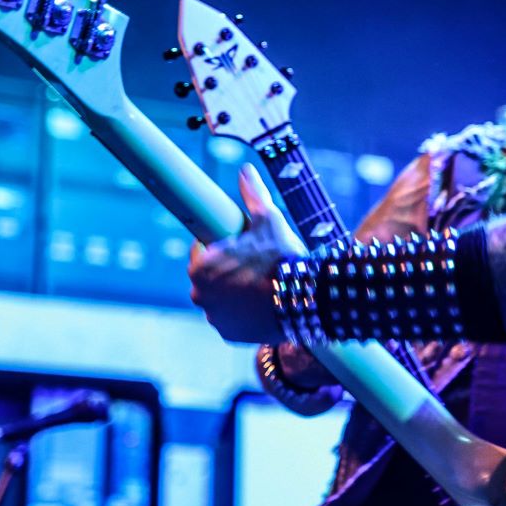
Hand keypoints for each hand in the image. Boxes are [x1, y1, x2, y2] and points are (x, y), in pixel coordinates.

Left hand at [188, 163, 306, 343]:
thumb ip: (253, 195)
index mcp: (201, 266)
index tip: (237, 244)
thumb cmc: (283, 257)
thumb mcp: (268, 220)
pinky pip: (231, 319)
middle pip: (209, 276)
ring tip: (258, 284)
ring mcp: (215, 318)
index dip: (219, 245)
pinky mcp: (230, 335)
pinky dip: (240, 313)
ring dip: (231, 292)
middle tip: (251, 263)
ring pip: (219, 299)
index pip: (201, 251)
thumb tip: (245, 170)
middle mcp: (200, 295)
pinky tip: (258, 304)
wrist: (306, 300)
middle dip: (224, 270)